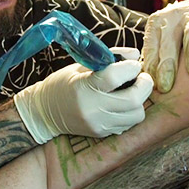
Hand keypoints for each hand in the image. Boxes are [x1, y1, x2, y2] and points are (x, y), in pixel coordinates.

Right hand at [14, 48, 153, 142]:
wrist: (44, 113)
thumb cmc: (63, 83)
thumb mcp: (82, 65)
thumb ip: (109, 58)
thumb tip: (135, 54)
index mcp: (84, 87)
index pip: (114, 77)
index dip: (131, 68)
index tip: (134, 63)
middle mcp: (92, 109)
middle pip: (133, 100)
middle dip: (144, 85)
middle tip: (141, 77)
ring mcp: (98, 124)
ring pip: (136, 115)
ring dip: (140, 101)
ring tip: (133, 90)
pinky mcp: (101, 134)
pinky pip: (128, 124)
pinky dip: (131, 112)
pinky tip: (123, 103)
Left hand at [142, 0, 188, 92]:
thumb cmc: (174, 33)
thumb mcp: (160, 41)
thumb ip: (155, 59)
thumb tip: (149, 83)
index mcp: (157, 22)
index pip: (152, 46)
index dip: (152, 65)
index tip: (154, 84)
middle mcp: (174, 16)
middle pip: (170, 40)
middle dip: (167, 64)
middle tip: (166, 86)